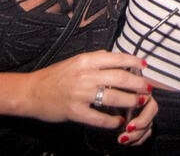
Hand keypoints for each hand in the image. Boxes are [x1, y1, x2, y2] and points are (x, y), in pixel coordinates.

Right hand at [26, 50, 155, 138]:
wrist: (31, 92)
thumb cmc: (54, 77)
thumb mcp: (75, 62)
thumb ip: (95, 60)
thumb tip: (117, 58)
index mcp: (85, 60)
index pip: (116, 58)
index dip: (134, 62)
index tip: (144, 65)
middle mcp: (84, 75)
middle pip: (120, 77)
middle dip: (138, 83)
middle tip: (148, 88)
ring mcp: (79, 94)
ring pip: (113, 97)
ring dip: (130, 101)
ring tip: (139, 103)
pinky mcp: (74, 111)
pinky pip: (99, 117)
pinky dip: (112, 120)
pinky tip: (119, 121)